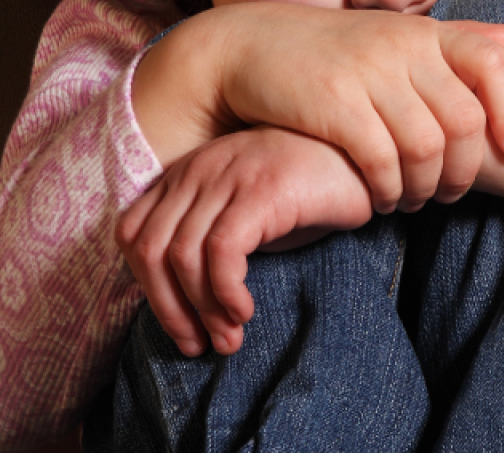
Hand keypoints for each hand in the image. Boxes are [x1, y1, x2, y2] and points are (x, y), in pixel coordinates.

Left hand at [115, 125, 372, 356]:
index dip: (147, 288)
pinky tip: (244, 311)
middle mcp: (199, 169)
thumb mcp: (252, 215)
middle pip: (149, 248)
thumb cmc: (313, 192)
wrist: (369, 157)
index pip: (134, 233)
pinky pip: (221, 251)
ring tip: (228, 338)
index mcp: (189, 173)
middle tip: (199, 346)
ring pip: (181, 254)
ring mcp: (228, 175)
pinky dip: (225, 291)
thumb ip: (215, 241)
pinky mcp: (261, 189)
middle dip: (168, 309)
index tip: (181, 327)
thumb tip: (190, 306)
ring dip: (201, 309)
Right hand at [210, 4, 503, 211]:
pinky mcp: (334, 106)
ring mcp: (367, 75)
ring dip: (425, 188)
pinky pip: (382, 161)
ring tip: (413, 200)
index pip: (490, 62)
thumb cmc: (334, 53)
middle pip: (464, 120)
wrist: (248, 47)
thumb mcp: (397, 38)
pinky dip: (388, 190)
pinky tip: (380, 199)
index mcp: (423, 32)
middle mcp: (400, 47)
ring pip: (426, 148)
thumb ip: (458, 42)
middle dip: (465, 169)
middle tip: (450, 193)